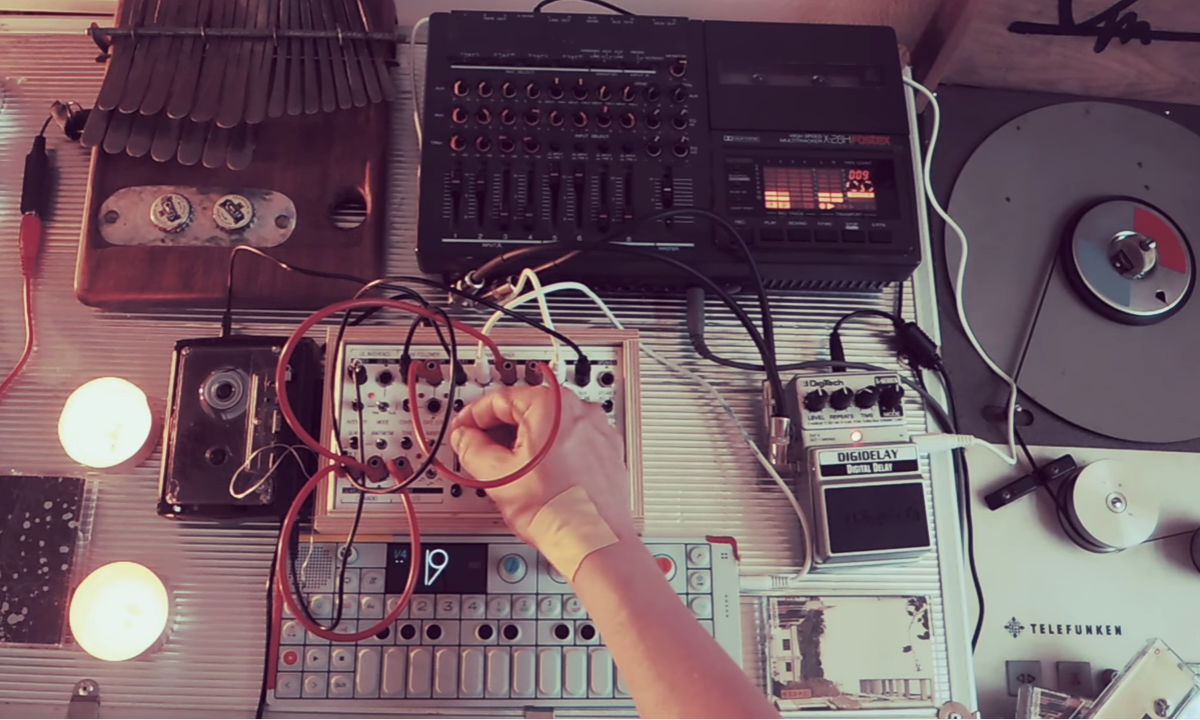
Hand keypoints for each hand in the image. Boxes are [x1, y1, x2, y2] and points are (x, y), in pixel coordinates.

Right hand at [450, 385, 634, 545]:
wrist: (593, 542)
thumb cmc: (555, 511)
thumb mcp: (497, 476)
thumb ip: (471, 448)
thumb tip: (465, 437)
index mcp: (552, 405)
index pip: (499, 399)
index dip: (473, 416)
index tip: (464, 430)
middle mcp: (580, 410)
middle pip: (526, 409)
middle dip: (498, 429)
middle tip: (480, 449)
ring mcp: (598, 429)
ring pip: (549, 426)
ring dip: (524, 442)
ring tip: (510, 469)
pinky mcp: (607, 450)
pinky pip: (570, 441)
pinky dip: (550, 451)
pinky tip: (538, 475)